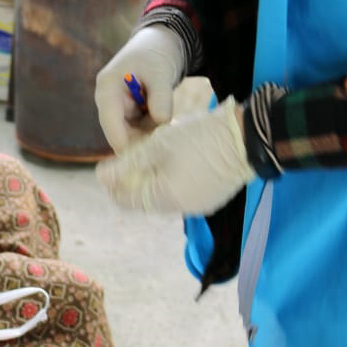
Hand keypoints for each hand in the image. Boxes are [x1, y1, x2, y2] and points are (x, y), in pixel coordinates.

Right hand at [94, 24, 187, 150]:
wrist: (158, 47)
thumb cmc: (155, 55)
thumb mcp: (161, 72)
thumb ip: (161, 97)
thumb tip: (162, 121)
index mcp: (107, 87)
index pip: (109, 120)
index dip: (122, 140)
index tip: (139, 158)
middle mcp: (108, 101)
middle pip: (117, 132)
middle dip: (138, 141)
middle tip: (162, 148)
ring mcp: (117, 109)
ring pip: (129, 135)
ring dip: (148, 136)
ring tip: (167, 129)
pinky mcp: (128, 115)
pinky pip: (138, 131)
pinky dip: (152, 132)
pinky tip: (166, 125)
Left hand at [96, 96, 254, 215]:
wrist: (246, 138)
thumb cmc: (199, 138)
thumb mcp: (158, 145)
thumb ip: (128, 164)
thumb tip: (100, 176)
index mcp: (165, 198)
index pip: (126, 201)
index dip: (113, 183)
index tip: (106, 166)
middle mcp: (182, 208)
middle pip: (145, 199)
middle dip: (134, 179)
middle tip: (130, 156)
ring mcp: (200, 205)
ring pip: (165, 195)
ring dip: (154, 179)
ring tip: (152, 154)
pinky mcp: (212, 197)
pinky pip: (184, 192)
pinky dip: (173, 180)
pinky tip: (175, 160)